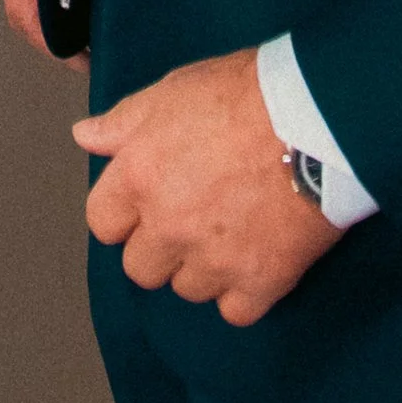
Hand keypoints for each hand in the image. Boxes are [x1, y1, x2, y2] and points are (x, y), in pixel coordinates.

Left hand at [74, 46, 342, 325]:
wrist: (317, 117)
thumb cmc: (245, 94)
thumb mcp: (171, 91)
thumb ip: (122, 123)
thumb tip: (84, 136)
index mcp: (138, 177)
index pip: (102, 224)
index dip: (123, 216)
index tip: (144, 207)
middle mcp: (168, 225)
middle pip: (141, 268)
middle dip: (160, 247)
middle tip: (192, 220)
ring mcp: (213, 259)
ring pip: (187, 290)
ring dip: (202, 269)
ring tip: (230, 232)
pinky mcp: (260, 280)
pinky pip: (234, 311)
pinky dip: (242, 293)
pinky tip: (255, 260)